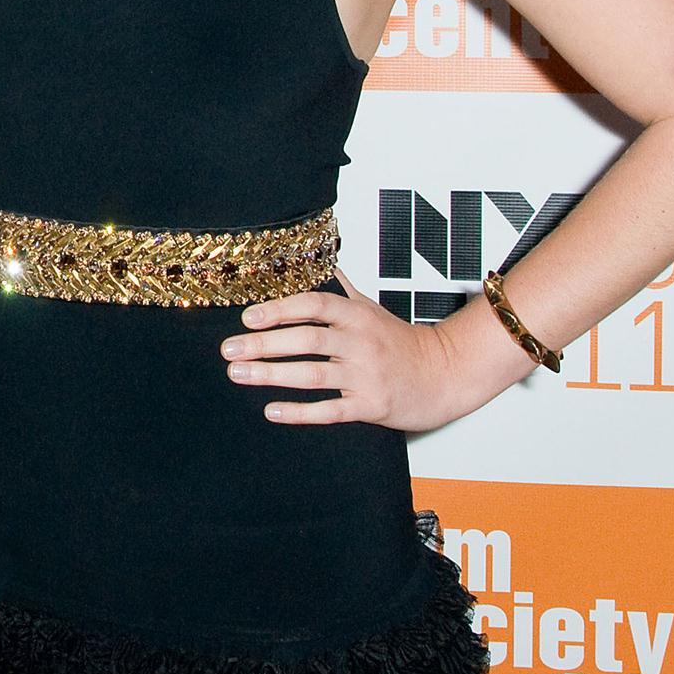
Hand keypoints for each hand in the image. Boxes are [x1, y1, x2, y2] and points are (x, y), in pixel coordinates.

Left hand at [219, 267, 509, 430]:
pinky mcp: (371, 405)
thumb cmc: (402, 342)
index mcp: (358, 316)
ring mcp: (366, 375)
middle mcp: (361, 343)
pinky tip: (272, 411)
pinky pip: (331, 410)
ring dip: (271, 375)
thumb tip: (316, 261)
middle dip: (264, 344)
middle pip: (307, 340)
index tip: (248, 316)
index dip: (280, 309)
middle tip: (228, 349)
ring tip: (238, 374)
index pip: (314, 305)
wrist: (445, 375)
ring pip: (312, 375)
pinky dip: (300, 412)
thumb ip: (340, 290)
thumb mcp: (371, 308)